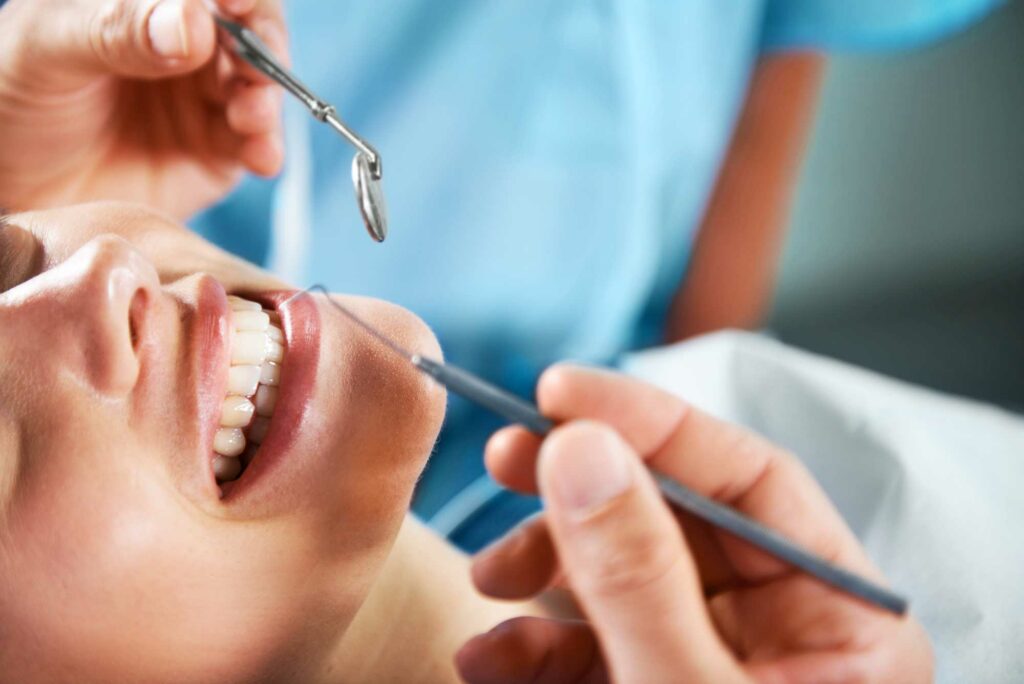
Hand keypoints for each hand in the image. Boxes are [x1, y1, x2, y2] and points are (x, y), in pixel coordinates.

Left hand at [0, 0, 285, 218]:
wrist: (10, 186)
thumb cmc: (14, 99)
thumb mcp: (50, 50)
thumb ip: (118, 31)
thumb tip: (195, 23)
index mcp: (146, 5)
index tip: (234, 3)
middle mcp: (186, 47)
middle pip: (250, 33)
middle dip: (262, 47)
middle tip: (255, 64)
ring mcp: (204, 100)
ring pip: (260, 89)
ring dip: (267, 100)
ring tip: (251, 116)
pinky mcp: (216, 154)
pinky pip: (255, 147)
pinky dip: (266, 149)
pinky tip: (261, 156)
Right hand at [457, 365, 932, 682]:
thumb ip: (639, 578)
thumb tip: (583, 447)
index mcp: (835, 619)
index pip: (745, 476)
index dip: (651, 419)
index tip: (559, 391)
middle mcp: (777, 630)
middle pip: (670, 515)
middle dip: (578, 488)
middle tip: (503, 458)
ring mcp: (706, 663)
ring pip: (617, 574)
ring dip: (540, 571)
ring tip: (487, 584)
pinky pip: (588, 643)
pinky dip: (531, 645)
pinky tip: (490, 662)